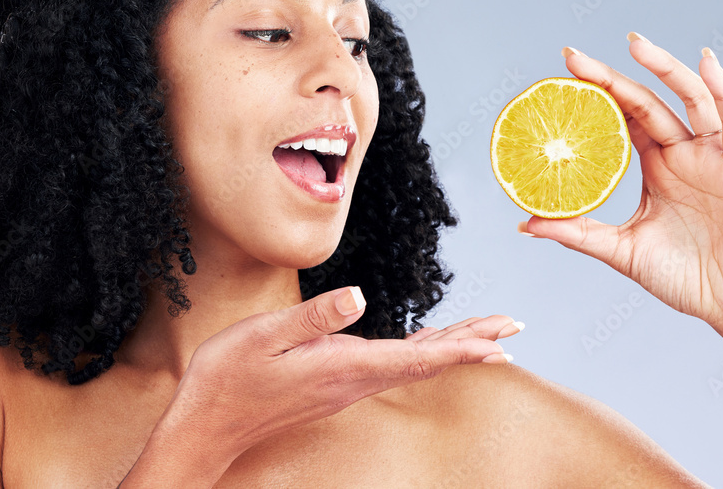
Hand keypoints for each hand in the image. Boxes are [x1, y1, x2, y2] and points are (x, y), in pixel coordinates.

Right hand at [162, 285, 517, 454]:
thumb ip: (313, 317)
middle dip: (473, 342)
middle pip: (426, 361)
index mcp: (342, 366)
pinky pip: (391, 365)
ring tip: (487, 333)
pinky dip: (422, 352)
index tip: (500, 342)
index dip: (461, 348)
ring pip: (413, 364)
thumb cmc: (228, 377)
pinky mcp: (335, 382)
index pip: (415, 358)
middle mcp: (353, 379)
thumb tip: (359, 295)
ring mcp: (345, 384)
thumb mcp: (263, 336)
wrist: (208, 425)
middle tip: (514, 327)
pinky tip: (429, 343)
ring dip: (453, 346)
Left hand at [520, 32, 722, 334]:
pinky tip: (704, 60)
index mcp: (655, 167)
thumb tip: (526, 224)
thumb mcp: (620, 250)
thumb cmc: (682, 278)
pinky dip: (721, 87)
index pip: (620, 119)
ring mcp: (710, 156)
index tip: (560, 76)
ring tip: (632, 43)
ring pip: (687, 98)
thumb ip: (577, 233)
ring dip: (662, 67)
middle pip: (643, 101)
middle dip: (608, 76)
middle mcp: (681, 154)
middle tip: (570, 55)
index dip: (594, 96)